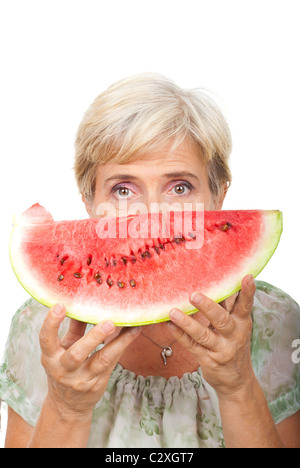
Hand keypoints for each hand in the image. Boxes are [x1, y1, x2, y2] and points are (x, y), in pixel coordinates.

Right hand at [39, 304, 140, 420]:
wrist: (68, 405)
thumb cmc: (64, 368)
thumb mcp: (63, 348)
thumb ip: (74, 327)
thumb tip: (84, 301)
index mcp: (50, 357)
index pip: (46, 339)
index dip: (51, 323)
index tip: (60, 305)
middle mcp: (64, 370)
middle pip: (77, 354)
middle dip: (93, 338)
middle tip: (108, 322)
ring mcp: (81, 380)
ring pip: (102, 360)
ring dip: (118, 342)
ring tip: (131, 327)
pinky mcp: (98, 384)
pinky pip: (112, 363)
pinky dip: (123, 346)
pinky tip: (133, 332)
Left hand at [168, 275, 255, 398]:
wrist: (238, 383)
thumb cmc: (234, 346)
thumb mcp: (237, 327)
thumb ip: (228, 308)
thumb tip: (216, 281)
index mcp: (242, 323)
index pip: (245, 305)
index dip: (247, 292)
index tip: (247, 277)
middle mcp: (234, 335)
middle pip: (221, 319)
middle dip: (207, 306)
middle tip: (193, 295)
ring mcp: (221, 349)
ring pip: (203, 334)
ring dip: (187, 323)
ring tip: (173, 312)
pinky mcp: (208, 360)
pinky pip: (192, 346)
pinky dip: (180, 335)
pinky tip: (170, 325)